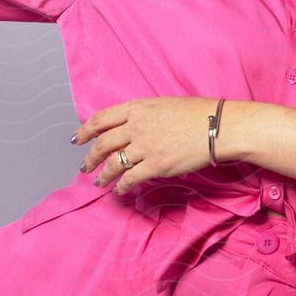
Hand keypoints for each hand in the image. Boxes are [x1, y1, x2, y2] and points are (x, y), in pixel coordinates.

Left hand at [72, 97, 221, 195]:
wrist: (217, 127)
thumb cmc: (197, 113)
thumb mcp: (163, 104)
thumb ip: (142, 114)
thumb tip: (129, 126)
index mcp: (137, 108)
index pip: (101, 119)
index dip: (85, 130)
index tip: (77, 139)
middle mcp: (136, 126)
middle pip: (103, 144)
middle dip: (90, 158)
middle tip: (85, 167)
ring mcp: (145, 146)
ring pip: (113, 164)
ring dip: (103, 176)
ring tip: (99, 183)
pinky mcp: (156, 165)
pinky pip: (130, 178)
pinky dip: (122, 186)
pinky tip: (120, 191)